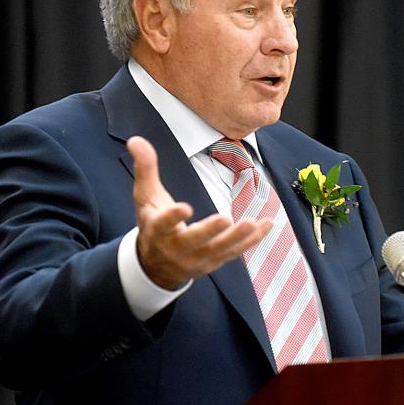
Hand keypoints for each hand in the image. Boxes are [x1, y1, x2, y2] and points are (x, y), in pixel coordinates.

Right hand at [128, 136, 272, 288]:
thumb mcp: (144, 197)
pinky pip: (235, 252)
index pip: (163, 224)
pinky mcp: (213, 262)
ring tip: (253, 223)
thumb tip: (136, 139)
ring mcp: (197, 258)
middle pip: (194, 240)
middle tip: (226, 219)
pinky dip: (252, 240)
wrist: (155, 265)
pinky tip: (268, 225)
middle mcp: (176, 248)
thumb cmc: (152, 223)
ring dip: (238, 238)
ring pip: (219, 249)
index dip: (173, 217)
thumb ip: (145, 169)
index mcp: (157, 230)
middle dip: (210, 232)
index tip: (184, 208)